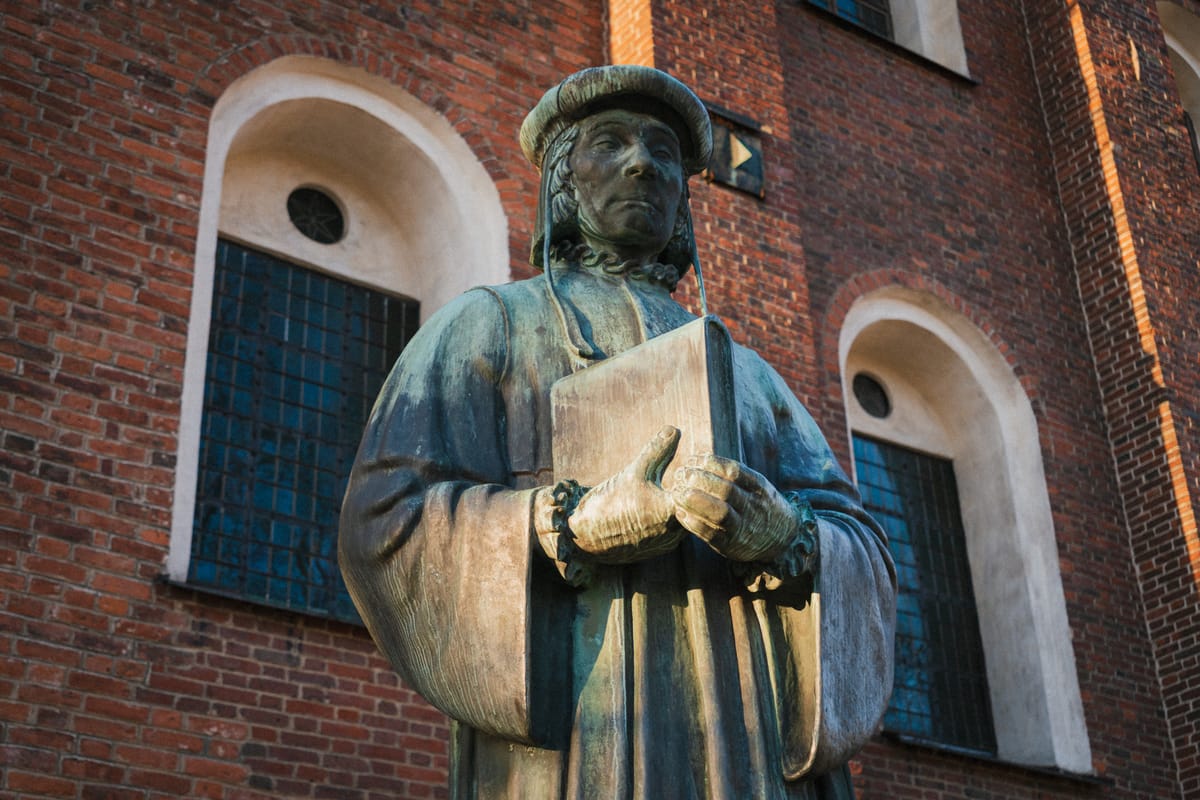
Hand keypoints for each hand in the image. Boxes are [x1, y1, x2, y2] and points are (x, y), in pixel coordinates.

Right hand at [567, 426, 684, 563]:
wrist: (584, 536)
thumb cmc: (608, 502)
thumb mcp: (634, 470)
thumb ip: (657, 450)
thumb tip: (674, 429)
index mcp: (671, 513)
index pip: (697, 491)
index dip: (693, 475)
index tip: (684, 466)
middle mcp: (673, 533)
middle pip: (695, 507)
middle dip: (689, 489)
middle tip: (680, 475)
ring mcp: (667, 544)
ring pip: (686, 520)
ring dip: (681, 504)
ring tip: (667, 490)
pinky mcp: (658, 550)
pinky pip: (674, 531)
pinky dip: (672, 517)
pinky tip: (657, 505)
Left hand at [671, 453, 797, 561]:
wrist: (782, 539)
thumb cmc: (760, 506)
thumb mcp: (757, 486)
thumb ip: (735, 475)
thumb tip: (699, 460)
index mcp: (759, 488)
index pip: (735, 471)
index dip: (712, 464)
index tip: (694, 459)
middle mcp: (753, 507)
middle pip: (727, 490)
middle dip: (700, 480)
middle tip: (681, 473)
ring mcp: (743, 528)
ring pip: (720, 513)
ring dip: (695, 501)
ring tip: (677, 492)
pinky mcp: (730, 546)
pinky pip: (712, 535)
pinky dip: (693, 523)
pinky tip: (680, 512)